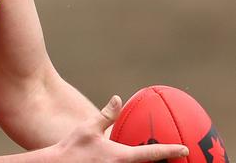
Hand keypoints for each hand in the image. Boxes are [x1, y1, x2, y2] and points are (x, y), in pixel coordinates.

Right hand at [52, 95, 188, 161]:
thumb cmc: (72, 148)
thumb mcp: (88, 128)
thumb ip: (106, 115)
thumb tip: (118, 99)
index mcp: (121, 156)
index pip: (152, 152)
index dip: (170, 150)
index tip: (184, 149)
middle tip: (179, 158)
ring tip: (162, 162)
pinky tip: (136, 162)